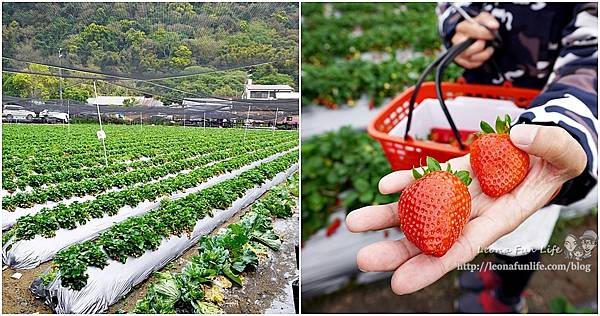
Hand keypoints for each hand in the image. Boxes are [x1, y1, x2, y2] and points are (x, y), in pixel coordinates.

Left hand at [346, 124, 586, 294]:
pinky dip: (406, 181)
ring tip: (355, 223)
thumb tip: (519, 136)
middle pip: (432, 235)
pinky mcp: (454, 171)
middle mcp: (476, 210)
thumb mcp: (565, 152)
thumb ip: (547, 146)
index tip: (399, 283)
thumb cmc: (560, 155)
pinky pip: (428, 177)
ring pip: (422, 207)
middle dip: (398, 250)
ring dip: (388, 217)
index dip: (432, 265)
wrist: (545, 141)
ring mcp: (461, 191)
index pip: (464, 247)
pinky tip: (383, 186)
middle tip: (363, 259)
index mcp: (503, 216)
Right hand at [451, 12, 498, 68]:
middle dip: (481, 46)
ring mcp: (457, 51)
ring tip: (488, 49)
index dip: (484, 33)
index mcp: (461, 27)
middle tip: (487, 43)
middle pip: (469, 48)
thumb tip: (494, 26)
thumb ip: (489, 20)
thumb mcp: (483, 19)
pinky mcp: (460, 61)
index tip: (491, 34)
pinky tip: (483, 55)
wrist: (471, 35)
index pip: (472, 31)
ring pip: (471, 58)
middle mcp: (456, 40)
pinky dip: (480, 61)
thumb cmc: (478, 26)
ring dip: (484, 54)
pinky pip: (471, 64)